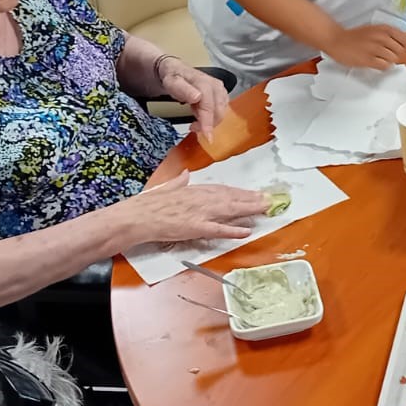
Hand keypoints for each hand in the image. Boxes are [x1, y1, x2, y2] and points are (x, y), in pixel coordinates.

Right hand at [127, 177, 266, 243]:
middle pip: (231, 197)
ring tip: (265, 209)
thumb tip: (185, 175)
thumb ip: (178, 182)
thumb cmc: (148, 204)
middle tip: (269, 199)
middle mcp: (200, 198)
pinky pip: (218, 229)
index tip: (253, 193)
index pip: (222, 189)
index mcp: (193, 189)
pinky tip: (246, 231)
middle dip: (251, 198)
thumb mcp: (165, 188)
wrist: (136, 216)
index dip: (239, 192)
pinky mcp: (194, 228)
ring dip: (249, 209)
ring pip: (229, 210)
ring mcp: (199, 213)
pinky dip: (233, 230)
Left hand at [157, 58, 229, 135]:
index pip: (209, 107)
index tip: (208, 137)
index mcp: (204, 83)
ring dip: (211, 121)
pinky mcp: (221, 94)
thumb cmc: (173, 77)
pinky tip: (202, 116)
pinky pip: (222, 109)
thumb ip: (183, 89)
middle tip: (192, 127)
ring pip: (221, 112)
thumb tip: (197, 97)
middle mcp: (216, 86)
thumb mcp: (172, 82)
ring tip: (195, 121)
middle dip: (208, 124)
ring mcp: (220, 90)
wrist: (175, 70)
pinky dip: (213, 117)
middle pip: (218, 112)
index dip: (208, 123)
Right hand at [325, 23, 405, 70]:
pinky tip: (377, 63)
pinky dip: (383, 66)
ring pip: (393, 59)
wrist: (337, 40)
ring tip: (381, 58)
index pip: (405, 39)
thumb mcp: (376, 29)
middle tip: (390, 55)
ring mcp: (374, 49)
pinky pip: (384, 66)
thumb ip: (392, 33)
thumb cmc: (355, 35)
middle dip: (398, 55)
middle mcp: (381, 37)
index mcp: (384, 29)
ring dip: (390, 61)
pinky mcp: (368, 60)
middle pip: (401, 50)